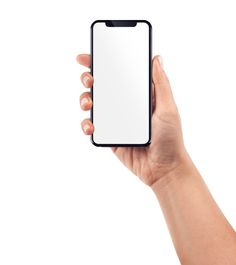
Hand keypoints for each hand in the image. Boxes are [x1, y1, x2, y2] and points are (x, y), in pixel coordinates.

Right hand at [77, 54, 187, 185]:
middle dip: (90, 79)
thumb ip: (161, 84)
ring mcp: (116, 121)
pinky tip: (91, 127)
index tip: (88, 58)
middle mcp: (126, 106)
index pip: (120, 74)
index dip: (103, 64)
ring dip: (85, 100)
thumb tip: (156, 58)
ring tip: (88, 104)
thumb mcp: (169, 108)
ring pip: (94, 105)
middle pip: (102, 87)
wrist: (163, 169)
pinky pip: (93, 126)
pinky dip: (87, 125)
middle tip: (89, 80)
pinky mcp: (110, 136)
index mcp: (140, 96)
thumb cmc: (171, 139)